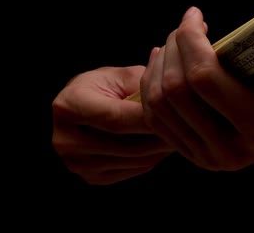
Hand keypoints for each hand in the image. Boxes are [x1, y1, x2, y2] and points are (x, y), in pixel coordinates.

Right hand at [52, 66, 173, 184]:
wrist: (83, 108)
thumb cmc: (105, 86)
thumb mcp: (120, 76)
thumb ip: (143, 83)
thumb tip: (171, 86)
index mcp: (68, 107)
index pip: (118, 119)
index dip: (151, 118)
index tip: (178, 112)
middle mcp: (66, 140)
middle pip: (128, 145)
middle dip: (162, 136)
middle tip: (187, 125)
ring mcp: (77, 164)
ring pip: (135, 161)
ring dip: (161, 149)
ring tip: (180, 132)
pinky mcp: (91, 178)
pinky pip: (134, 170)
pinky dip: (152, 157)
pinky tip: (161, 143)